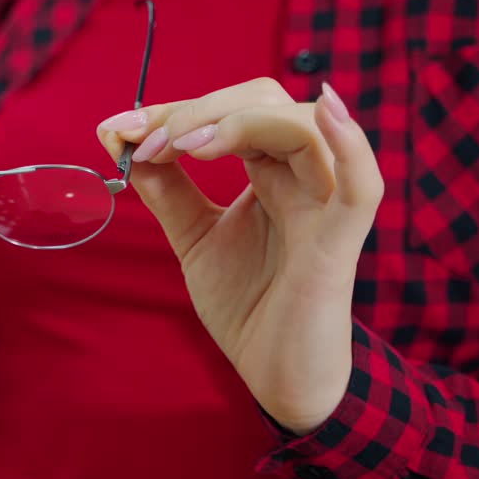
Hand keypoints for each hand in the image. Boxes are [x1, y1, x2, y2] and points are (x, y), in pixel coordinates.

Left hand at [97, 78, 383, 433]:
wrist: (277, 375)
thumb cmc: (248, 305)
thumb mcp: (194, 238)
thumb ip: (168, 192)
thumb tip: (126, 144)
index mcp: (270, 171)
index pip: (230, 110)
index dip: (174, 110)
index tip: (117, 130)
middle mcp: (302, 177)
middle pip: (263, 102)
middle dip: (197, 110)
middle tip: (145, 141)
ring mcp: (324, 206)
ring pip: (300, 127)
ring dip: (236, 123)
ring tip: (184, 148)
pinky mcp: (338, 245)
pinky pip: (361, 186)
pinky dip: (351, 144)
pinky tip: (328, 109)